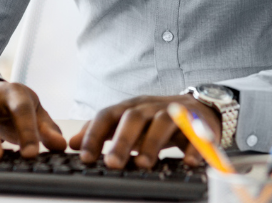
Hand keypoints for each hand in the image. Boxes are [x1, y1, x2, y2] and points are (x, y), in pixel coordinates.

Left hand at [67, 95, 220, 169]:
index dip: (95, 134)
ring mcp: (175, 112)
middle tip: (112, 164)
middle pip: (134, 118)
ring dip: (152, 143)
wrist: (199, 107)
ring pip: (163, 122)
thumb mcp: (128, 121)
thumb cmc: (156, 119)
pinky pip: (196, 133)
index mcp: (131, 107)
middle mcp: (151, 106)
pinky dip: (192, 147)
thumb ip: (102, 131)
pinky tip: (187, 162)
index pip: (108, 115)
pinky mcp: (198, 123)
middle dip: (122, 141)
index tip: (85, 157)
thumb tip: (73, 143)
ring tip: (143, 164)